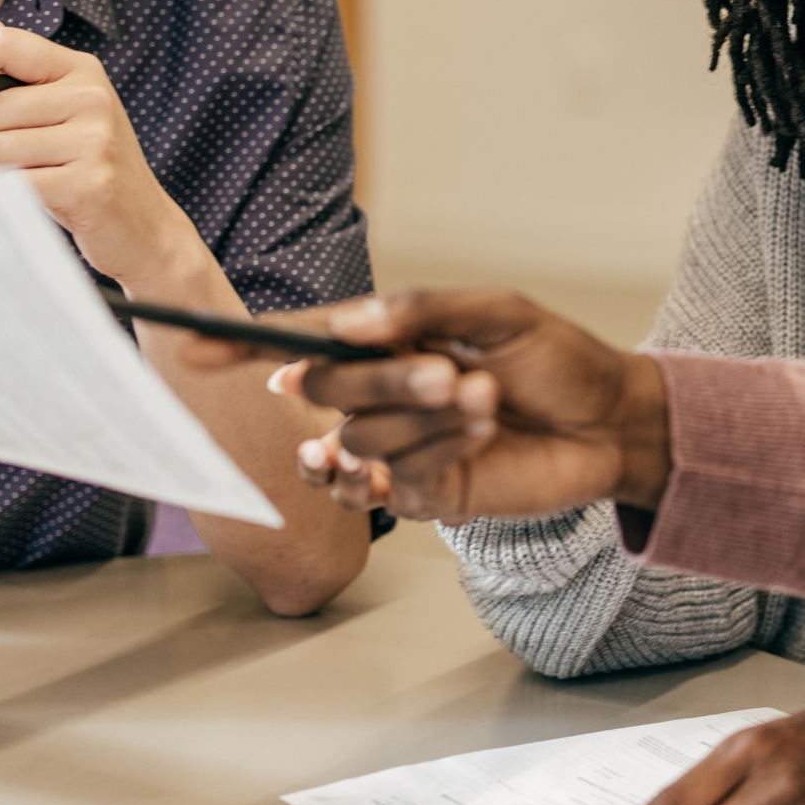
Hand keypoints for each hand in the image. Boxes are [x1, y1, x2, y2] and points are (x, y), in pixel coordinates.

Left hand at [0, 21, 207, 288]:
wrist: (145, 228)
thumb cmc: (92, 167)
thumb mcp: (66, 110)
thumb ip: (25, 72)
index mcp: (83, 71)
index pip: (4, 45)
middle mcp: (93, 98)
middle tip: (1, 159)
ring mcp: (95, 140)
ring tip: (25, 178)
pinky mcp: (89, 182)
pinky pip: (14, 184)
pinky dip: (14, 196)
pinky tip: (42, 199)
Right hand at [185, 290, 669, 522]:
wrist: (613, 423)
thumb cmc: (558, 359)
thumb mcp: (499, 313)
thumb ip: (424, 309)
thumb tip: (351, 321)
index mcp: (388, 341)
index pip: (302, 343)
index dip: (244, 347)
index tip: (191, 348)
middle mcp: (381, 395)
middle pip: (326, 391)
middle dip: (381, 381)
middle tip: (450, 371)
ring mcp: (400, 449)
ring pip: (361, 439)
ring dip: (423, 420)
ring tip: (488, 400)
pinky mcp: (426, 495)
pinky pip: (397, 480)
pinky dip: (435, 453)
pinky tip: (476, 436)